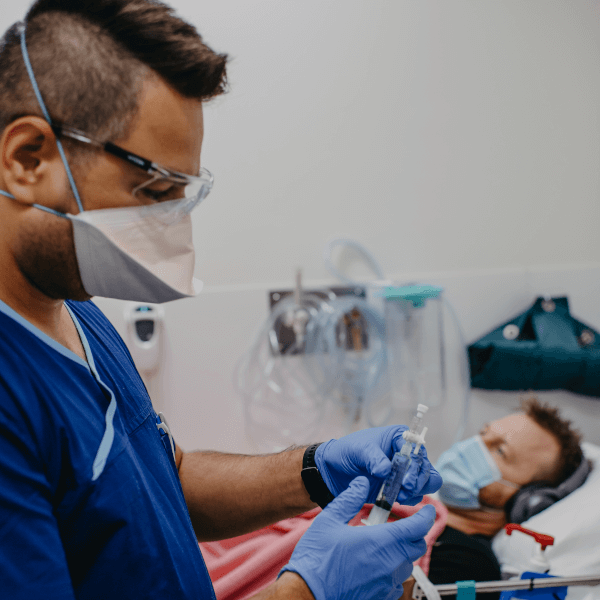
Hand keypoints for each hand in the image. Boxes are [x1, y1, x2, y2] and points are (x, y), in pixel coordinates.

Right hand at [281, 476, 435, 599]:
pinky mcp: (382, 597)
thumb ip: (350, 498)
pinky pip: (397, 582)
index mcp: (382, 541)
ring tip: (381, 545)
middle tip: (398, 525)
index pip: (418, 526)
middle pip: (417, 545)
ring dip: (401, 552)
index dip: (426, 516)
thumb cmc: (317, 557)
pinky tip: (374, 565)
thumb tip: (361, 482)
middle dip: (413, 533)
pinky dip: (392, 571)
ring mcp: (388, 584)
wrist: (307, 593)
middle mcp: (391, 563)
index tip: (427, 509)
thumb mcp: (329, 519)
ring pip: (408, 564)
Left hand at [314, 425, 442, 504]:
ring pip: (426, 482)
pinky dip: (410, 499)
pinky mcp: (401, 487)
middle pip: (425, 468)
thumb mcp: (358, 450)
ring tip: (399, 497)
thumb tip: (385, 471)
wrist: (335, 471)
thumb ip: (373, 458)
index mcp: (399, 437)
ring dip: (416, 491)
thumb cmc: (347, 452)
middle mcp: (406, 453)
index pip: (417, 450)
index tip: (406, 481)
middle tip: (403, 492)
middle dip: (417, 481)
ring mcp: (405, 471)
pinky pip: (416, 495)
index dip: (415, 465)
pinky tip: (395, 499)